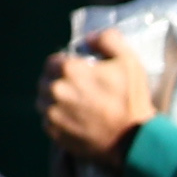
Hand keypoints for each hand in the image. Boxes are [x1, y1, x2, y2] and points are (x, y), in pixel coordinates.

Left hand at [37, 39, 162, 160]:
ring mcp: (52, 112)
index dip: (65, 65)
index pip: (53, 61)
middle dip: (58, 82)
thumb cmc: (132, 99)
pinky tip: (75, 120)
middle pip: (46, 81)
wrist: (133, 139)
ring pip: (44, 101)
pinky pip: (47, 121)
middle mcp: (55, 89)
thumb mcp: (129, 61)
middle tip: (78, 90)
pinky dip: (58, 119)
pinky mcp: (53, 131)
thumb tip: (90, 37)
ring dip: (54, 101)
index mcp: (69, 70)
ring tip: (75, 106)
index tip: (78, 73)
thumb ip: (108, 40)